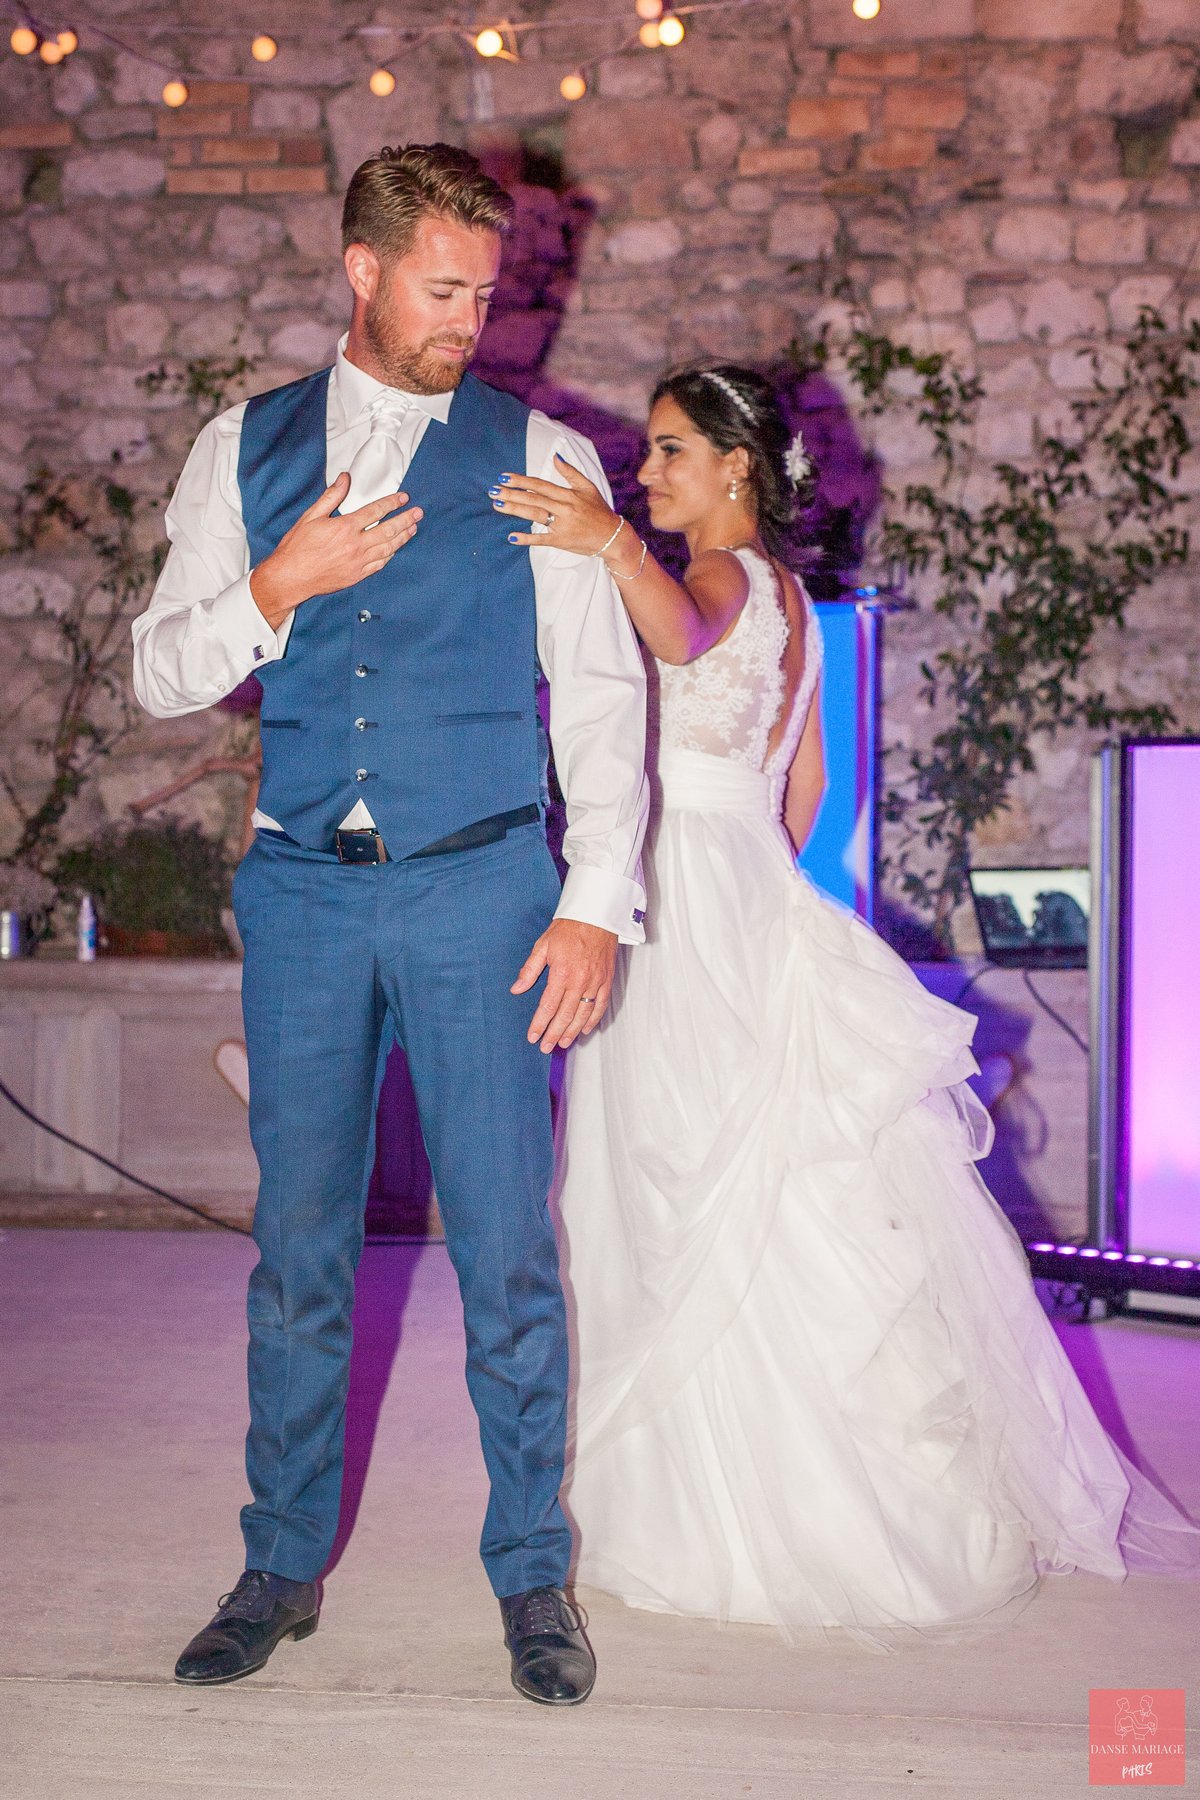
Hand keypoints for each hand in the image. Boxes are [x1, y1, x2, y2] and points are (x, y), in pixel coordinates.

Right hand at [249, 471, 422, 629]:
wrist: (291, 577)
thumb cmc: (298, 547)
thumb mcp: (311, 516)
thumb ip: (331, 497)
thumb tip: (344, 478)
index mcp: (345, 527)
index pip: (375, 511)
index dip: (392, 503)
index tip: (403, 498)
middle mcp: (355, 545)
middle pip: (388, 530)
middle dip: (405, 520)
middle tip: (418, 513)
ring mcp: (358, 562)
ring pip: (388, 548)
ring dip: (403, 537)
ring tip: (413, 528)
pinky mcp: (358, 575)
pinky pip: (380, 563)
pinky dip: (390, 554)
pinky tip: (396, 548)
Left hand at [489, 454, 625, 558]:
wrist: (612, 536)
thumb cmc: (599, 511)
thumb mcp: (588, 487)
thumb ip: (570, 472)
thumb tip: (556, 457)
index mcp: (568, 495)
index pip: (540, 485)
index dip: (522, 481)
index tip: (505, 477)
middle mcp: (564, 509)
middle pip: (534, 499)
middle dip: (512, 494)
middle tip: (493, 490)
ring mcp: (562, 526)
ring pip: (535, 516)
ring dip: (515, 510)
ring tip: (497, 504)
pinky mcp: (561, 541)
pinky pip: (541, 539)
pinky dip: (527, 538)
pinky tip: (512, 537)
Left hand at [511, 918, 617, 1052]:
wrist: (596, 915)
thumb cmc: (569, 928)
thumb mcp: (543, 946)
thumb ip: (530, 970)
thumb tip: (517, 989)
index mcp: (561, 973)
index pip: (547, 1006)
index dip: (539, 1024)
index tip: (533, 1037)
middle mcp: (580, 981)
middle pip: (565, 1015)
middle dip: (554, 1034)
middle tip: (546, 1047)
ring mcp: (595, 982)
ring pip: (583, 1014)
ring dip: (572, 1031)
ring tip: (563, 1043)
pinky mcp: (606, 980)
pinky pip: (600, 1005)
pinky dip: (593, 1020)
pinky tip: (585, 1029)